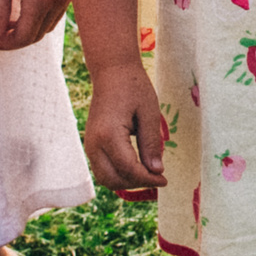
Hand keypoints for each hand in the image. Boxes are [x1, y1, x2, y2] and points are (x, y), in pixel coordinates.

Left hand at [0, 0, 71, 49]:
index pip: (23, 37)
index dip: (5, 43)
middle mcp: (58, 0)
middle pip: (37, 35)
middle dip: (15, 39)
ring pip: (47, 27)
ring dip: (29, 30)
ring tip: (8, 22)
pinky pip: (55, 14)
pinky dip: (40, 19)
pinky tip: (25, 9)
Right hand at [83, 63, 167, 195]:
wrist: (112, 71)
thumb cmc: (133, 87)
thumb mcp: (149, 113)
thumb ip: (151, 143)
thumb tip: (157, 170)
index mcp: (108, 135)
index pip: (128, 169)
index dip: (148, 179)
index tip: (165, 179)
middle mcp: (94, 143)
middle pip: (113, 180)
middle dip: (136, 183)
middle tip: (158, 177)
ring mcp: (90, 145)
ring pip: (105, 178)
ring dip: (127, 181)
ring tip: (149, 172)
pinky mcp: (92, 144)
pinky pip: (103, 169)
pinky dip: (119, 173)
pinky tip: (138, 166)